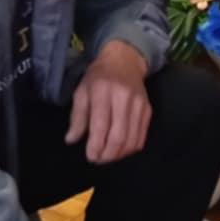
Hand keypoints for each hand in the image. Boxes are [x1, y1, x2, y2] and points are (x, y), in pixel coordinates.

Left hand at [66, 41, 150, 163]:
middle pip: (119, 136)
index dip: (96, 145)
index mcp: (103, 91)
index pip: (101, 124)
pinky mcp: (148, 111)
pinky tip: (120, 150)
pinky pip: (141, 137)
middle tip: (98, 159)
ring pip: (132, 140)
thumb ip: (77, 117)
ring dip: (119, 155)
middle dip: (107, 154)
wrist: (125, 61)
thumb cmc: (98, 77)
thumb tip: (71, 140)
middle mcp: (124, 98)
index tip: (90, 156)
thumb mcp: (81, 91)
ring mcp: (139, 105)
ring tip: (107, 156)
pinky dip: (130, 149)